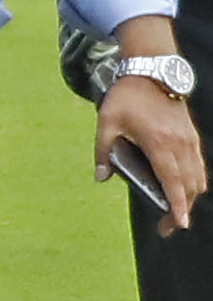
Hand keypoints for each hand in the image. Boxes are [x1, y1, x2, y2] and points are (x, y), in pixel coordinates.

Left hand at [99, 75, 206, 233]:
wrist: (151, 71)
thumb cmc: (126, 97)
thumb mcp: (106, 123)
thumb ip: (103, 152)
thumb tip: (101, 178)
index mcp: (158, 143)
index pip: (171, 181)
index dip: (177, 205)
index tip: (180, 223)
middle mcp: (179, 144)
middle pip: (189, 185)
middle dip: (182, 209)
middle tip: (168, 228)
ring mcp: (189, 140)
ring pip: (197, 177)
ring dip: (189, 197)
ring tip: (175, 214)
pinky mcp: (192, 136)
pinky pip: (198, 166)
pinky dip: (194, 182)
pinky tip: (182, 191)